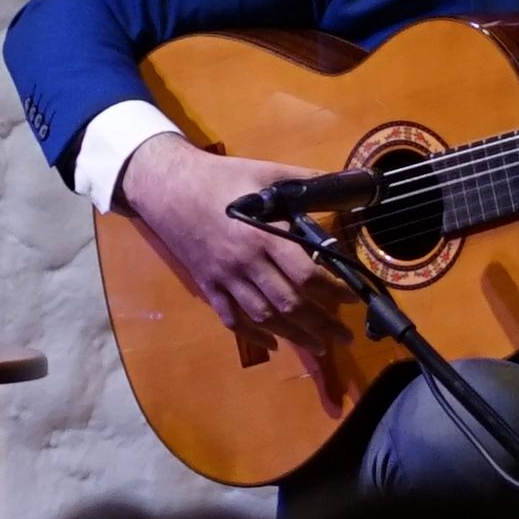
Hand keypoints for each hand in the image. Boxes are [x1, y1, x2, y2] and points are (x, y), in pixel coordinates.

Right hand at [116, 139, 360, 397]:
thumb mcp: (264, 172)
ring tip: (319, 347)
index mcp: (263, 235)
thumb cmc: (218, 178)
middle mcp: (245, 263)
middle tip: (344, 337)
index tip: (353, 298)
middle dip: (322, 324)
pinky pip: (231, 318)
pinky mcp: (207, 285)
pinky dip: (253, 336)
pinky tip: (273, 345)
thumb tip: (344, 183)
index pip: (306, 275)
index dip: (334, 291)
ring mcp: (224, 278)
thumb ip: (305, 181)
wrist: (166, 187)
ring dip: (294, 336)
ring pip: (264, 317)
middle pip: (290, 304)